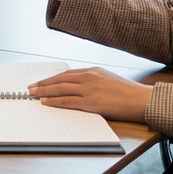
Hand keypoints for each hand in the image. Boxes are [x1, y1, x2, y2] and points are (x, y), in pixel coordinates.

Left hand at [28, 67, 151, 123]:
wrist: (141, 99)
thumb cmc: (129, 92)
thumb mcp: (109, 80)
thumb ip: (94, 81)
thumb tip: (81, 87)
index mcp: (92, 71)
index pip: (66, 74)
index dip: (52, 78)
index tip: (42, 81)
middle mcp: (88, 77)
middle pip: (59, 80)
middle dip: (43, 84)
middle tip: (30, 87)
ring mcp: (88, 89)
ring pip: (60, 89)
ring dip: (44, 91)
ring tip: (32, 94)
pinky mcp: (91, 102)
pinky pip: (68, 101)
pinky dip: (54, 101)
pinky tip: (45, 102)